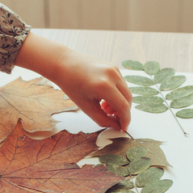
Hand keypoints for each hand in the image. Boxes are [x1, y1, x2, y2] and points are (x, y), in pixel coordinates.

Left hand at [15, 32, 131, 130]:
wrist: (64, 64)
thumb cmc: (72, 85)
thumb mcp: (86, 107)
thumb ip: (103, 120)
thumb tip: (117, 126)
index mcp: (104, 86)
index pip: (123, 106)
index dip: (125, 120)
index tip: (123, 128)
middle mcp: (112, 75)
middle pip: (128, 99)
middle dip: (122, 112)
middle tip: (112, 118)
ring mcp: (114, 69)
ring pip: (126, 91)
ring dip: (119, 103)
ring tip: (103, 106)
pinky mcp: (114, 66)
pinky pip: (121, 84)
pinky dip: (117, 93)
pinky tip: (104, 97)